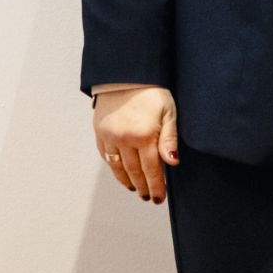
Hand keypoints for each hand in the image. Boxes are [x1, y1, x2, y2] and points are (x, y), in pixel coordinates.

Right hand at [93, 86, 178, 203]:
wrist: (125, 73)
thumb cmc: (152, 90)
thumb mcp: (168, 110)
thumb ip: (170, 138)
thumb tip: (172, 162)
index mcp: (144, 135)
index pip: (151, 169)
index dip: (156, 185)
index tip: (158, 198)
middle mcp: (124, 139)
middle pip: (134, 171)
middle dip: (142, 186)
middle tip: (148, 197)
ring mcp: (109, 136)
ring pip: (118, 166)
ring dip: (127, 181)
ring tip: (135, 189)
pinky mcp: (100, 131)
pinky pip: (106, 155)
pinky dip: (114, 167)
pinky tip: (120, 172)